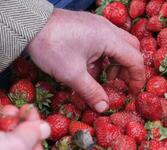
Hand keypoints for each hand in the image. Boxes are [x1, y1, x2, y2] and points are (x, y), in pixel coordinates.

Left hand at [28, 8, 144, 112]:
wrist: (29, 24)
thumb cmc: (52, 47)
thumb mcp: (72, 74)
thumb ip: (91, 92)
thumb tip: (104, 108)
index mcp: (108, 38)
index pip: (134, 58)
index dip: (138, 77)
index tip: (134, 92)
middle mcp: (107, 28)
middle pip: (131, 48)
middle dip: (129, 67)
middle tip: (120, 83)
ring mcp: (97, 24)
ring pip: (118, 43)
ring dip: (116, 61)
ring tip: (103, 76)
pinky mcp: (88, 24)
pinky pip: (105, 40)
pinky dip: (104, 55)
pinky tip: (90, 66)